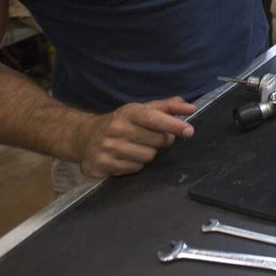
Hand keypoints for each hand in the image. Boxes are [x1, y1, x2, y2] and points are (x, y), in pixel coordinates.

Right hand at [76, 97, 196, 176]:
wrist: (85, 137)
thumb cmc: (123, 123)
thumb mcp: (142, 110)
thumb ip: (168, 107)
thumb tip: (191, 108)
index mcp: (128, 112)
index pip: (154, 118)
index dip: (173, 125)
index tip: (189, 131)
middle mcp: (116, 129)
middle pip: (157, 141)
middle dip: (161, 141)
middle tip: (152, 138)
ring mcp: (108, 147)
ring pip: (147, 157)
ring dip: (147, 154)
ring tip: (135, 147)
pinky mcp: (103, 164)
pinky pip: (134, 169)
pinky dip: (134, 165)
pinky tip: (125, 157)